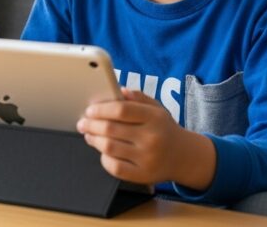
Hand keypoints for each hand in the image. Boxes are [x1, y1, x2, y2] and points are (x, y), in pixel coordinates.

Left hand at [77, 88, 214, 186]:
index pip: (121, 110)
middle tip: (83, 122)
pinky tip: (102, 151)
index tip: (89, 110)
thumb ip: (138, 98)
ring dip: (94, 139)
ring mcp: (147, 158)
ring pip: (109, 147)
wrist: (184, 157)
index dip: (101, 109)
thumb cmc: (164, 129)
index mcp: (155, 117)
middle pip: (111, 129)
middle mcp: (152, 138)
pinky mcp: (142, 175)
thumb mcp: (157, 108)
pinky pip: (115, 167)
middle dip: (91, 124)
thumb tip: (118, 90)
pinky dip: (104, 158)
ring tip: (89, 134)